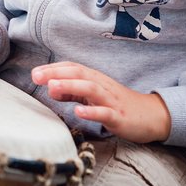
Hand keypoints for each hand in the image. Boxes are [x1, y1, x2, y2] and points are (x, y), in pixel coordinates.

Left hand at [32, 61, 170, 142]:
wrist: (150, 115)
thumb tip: (50, 88)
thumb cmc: (116, 104)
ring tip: (52, 87)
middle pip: (78, 74)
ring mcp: (111, 100)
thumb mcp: (91, 96)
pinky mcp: (120, 117)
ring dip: (70, 87)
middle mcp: (102, 85)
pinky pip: (105, 113)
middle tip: (36, 76)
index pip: (72, 68)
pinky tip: (78, 112)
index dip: (53, 69)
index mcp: (94, 79)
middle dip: (56, 73)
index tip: (34, 73)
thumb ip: (71, 92)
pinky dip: (92, 112)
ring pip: (90, 89)